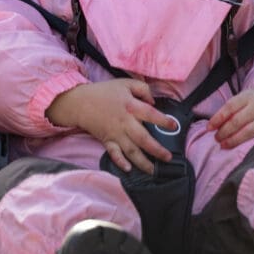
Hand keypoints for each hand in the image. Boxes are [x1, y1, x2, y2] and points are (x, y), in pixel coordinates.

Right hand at [47, 79, 176, 173]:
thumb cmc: (105, 92)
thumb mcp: (126, 83)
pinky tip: (128, 169)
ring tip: (154, 171)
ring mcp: (115, 134)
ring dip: (143, 162)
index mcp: (131, 106)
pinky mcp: (107, 141)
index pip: (151, 115)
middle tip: (168, 158)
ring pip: (131, 151)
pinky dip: (120, 162)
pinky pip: (114, 154)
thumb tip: (154, 102)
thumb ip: (143, 90)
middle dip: (157, 150)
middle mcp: (125, 122)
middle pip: (143, 139)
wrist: (80, 102)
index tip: (174, 126)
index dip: (164, 121)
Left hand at [207, 89, 253, 148]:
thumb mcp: (245, 98)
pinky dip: (245, 144)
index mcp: (248, 96)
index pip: (230, 107)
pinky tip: (237, 148)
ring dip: (232, 140)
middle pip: (237, 121)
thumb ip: (232, 108)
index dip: (218, 118)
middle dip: (224, 131)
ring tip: (223, 145)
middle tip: (216, 138)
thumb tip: (214, 124)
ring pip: (246, 132)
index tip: (209, 127)